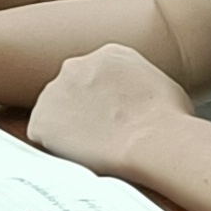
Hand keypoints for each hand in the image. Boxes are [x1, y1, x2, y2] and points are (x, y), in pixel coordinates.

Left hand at [28, 42, 189, 177]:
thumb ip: (136, 82)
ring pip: (55, 112)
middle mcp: (75, 66)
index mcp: (108, 54)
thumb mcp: (160, 84)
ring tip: (98, 147)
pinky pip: (42, 136)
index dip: (105, 100)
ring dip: (70, 129)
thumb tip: (135, 98)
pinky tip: (82, 156)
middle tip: (104, 134)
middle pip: (72, 91)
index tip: (115, 116)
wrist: (154, 139)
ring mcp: (53, 92)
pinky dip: (57, 148)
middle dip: (84, 112)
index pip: (96, 75)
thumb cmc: (169, 120)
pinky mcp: (41, 121)